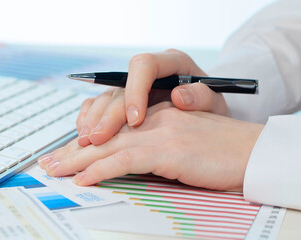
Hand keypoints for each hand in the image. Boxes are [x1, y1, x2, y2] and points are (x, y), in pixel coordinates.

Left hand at [38, 103, 261, 190]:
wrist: (249, 150)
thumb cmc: (217, 150)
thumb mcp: (179, 142)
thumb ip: (153, 145)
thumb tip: (126, 161)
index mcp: (154, 114)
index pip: (112, 126)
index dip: (86, 141)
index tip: (66, 154)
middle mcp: (152, 119)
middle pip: (104, 133)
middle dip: (72, 150)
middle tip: (48, 162)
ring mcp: (158, 132)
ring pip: (108, 145)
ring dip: (77, 159)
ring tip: (54, 171)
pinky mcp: (166, 149)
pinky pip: (125, 159)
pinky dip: (101, 170)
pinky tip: (83, 179)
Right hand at [76, 49, 229, 146]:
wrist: (205, 118)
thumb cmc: (210, 110)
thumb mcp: (215, 105)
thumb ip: (202, 98)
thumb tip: (179, 96)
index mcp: (171, 63)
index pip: (144, 66)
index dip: (135, 91)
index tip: (135, 121)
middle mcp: (148, 73)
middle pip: (119, 86)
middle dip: (107, 114)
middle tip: (98, 139)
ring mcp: (132, 86)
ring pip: (105, 97)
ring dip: (93, 120)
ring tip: (86, 142)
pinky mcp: (122, 100)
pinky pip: (98, 105)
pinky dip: (89, 120)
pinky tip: (85, 136)